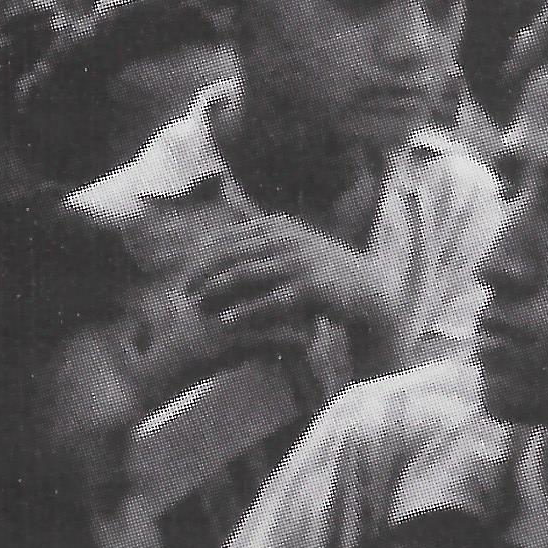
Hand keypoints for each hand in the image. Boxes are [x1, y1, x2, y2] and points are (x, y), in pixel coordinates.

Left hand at [181, 218, 397, 367]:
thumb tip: (226, 225)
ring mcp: (299, 261)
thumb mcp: (295, 243)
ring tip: (195, 306)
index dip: (202, 255)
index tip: (183, 273)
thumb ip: (264, 236)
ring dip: (214, 290)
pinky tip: (224, 323)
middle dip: (201, 273)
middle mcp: (288, 237)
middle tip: (181, 292)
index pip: (228, 236)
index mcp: (281, 225)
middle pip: (230, 253)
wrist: (366, 290)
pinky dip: (243, 311)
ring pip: (244, 274)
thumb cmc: (325, 270)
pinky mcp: (309, 287)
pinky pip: (267, 301)